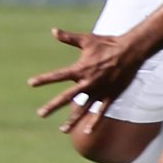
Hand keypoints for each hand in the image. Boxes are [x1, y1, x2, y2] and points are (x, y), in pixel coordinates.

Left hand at [27, 28, 143, 134]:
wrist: (131, 51)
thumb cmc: (107, 43)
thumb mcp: (87, 40)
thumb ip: (69, 38)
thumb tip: (53, 31)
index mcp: (80, 69)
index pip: (58, 75)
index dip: (44, 79)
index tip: (31, 83)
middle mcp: (87, 82)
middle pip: (66, 97)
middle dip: (52, 106)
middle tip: (40, 113)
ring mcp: (99, 91)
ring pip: (82, 109)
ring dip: (72, 120)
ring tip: (62, 130)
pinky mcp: (110, 96)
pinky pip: (101, 112)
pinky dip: (94, 122)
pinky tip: (87, 132)